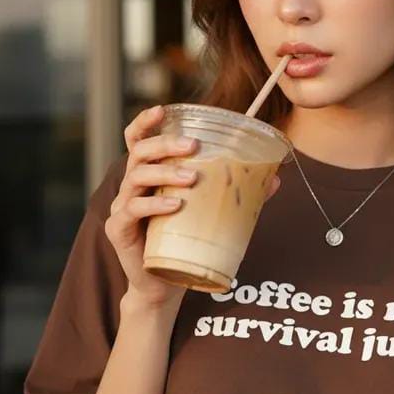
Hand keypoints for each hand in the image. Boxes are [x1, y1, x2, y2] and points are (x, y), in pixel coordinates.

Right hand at [104, 105, 280, 307]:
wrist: (164, 283)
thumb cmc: (185, 238)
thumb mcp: (208, 211)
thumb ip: (235, 192)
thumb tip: (275, 179)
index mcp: (150, 174)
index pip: (138, 139)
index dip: (146, 122)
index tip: (163, 110)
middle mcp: (132, 185)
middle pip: (139, 152)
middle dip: (165, 143)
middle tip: (193, 145)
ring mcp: (122, 206)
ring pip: (136, 177)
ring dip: (165, 172)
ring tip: (192, 177)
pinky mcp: (119, 229)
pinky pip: (132, 210)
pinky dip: (153, 204)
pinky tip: (174, 204)